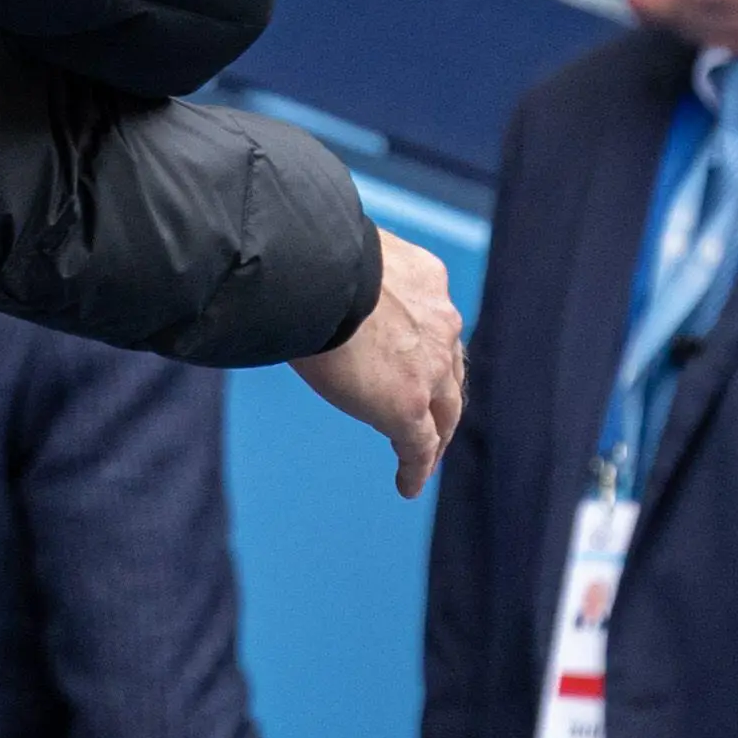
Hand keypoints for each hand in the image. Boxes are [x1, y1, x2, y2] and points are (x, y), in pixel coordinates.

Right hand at [290, 231, 464, 497]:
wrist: (320, 276)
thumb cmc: (308, 254)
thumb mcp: (332, 253)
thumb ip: (332, 269)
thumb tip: (288, 266)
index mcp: (424, 280)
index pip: (432, 321)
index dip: (426, 346)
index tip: (415, 360)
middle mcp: (439, 321)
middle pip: (450, 369)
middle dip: (443, 393)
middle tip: (434, 416)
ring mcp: (430, 367)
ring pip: (445, 409)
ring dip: (436, 431)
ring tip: (426, 453)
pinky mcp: (409, 405)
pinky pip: (419, 445)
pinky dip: (416, 466)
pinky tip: (407, 485)